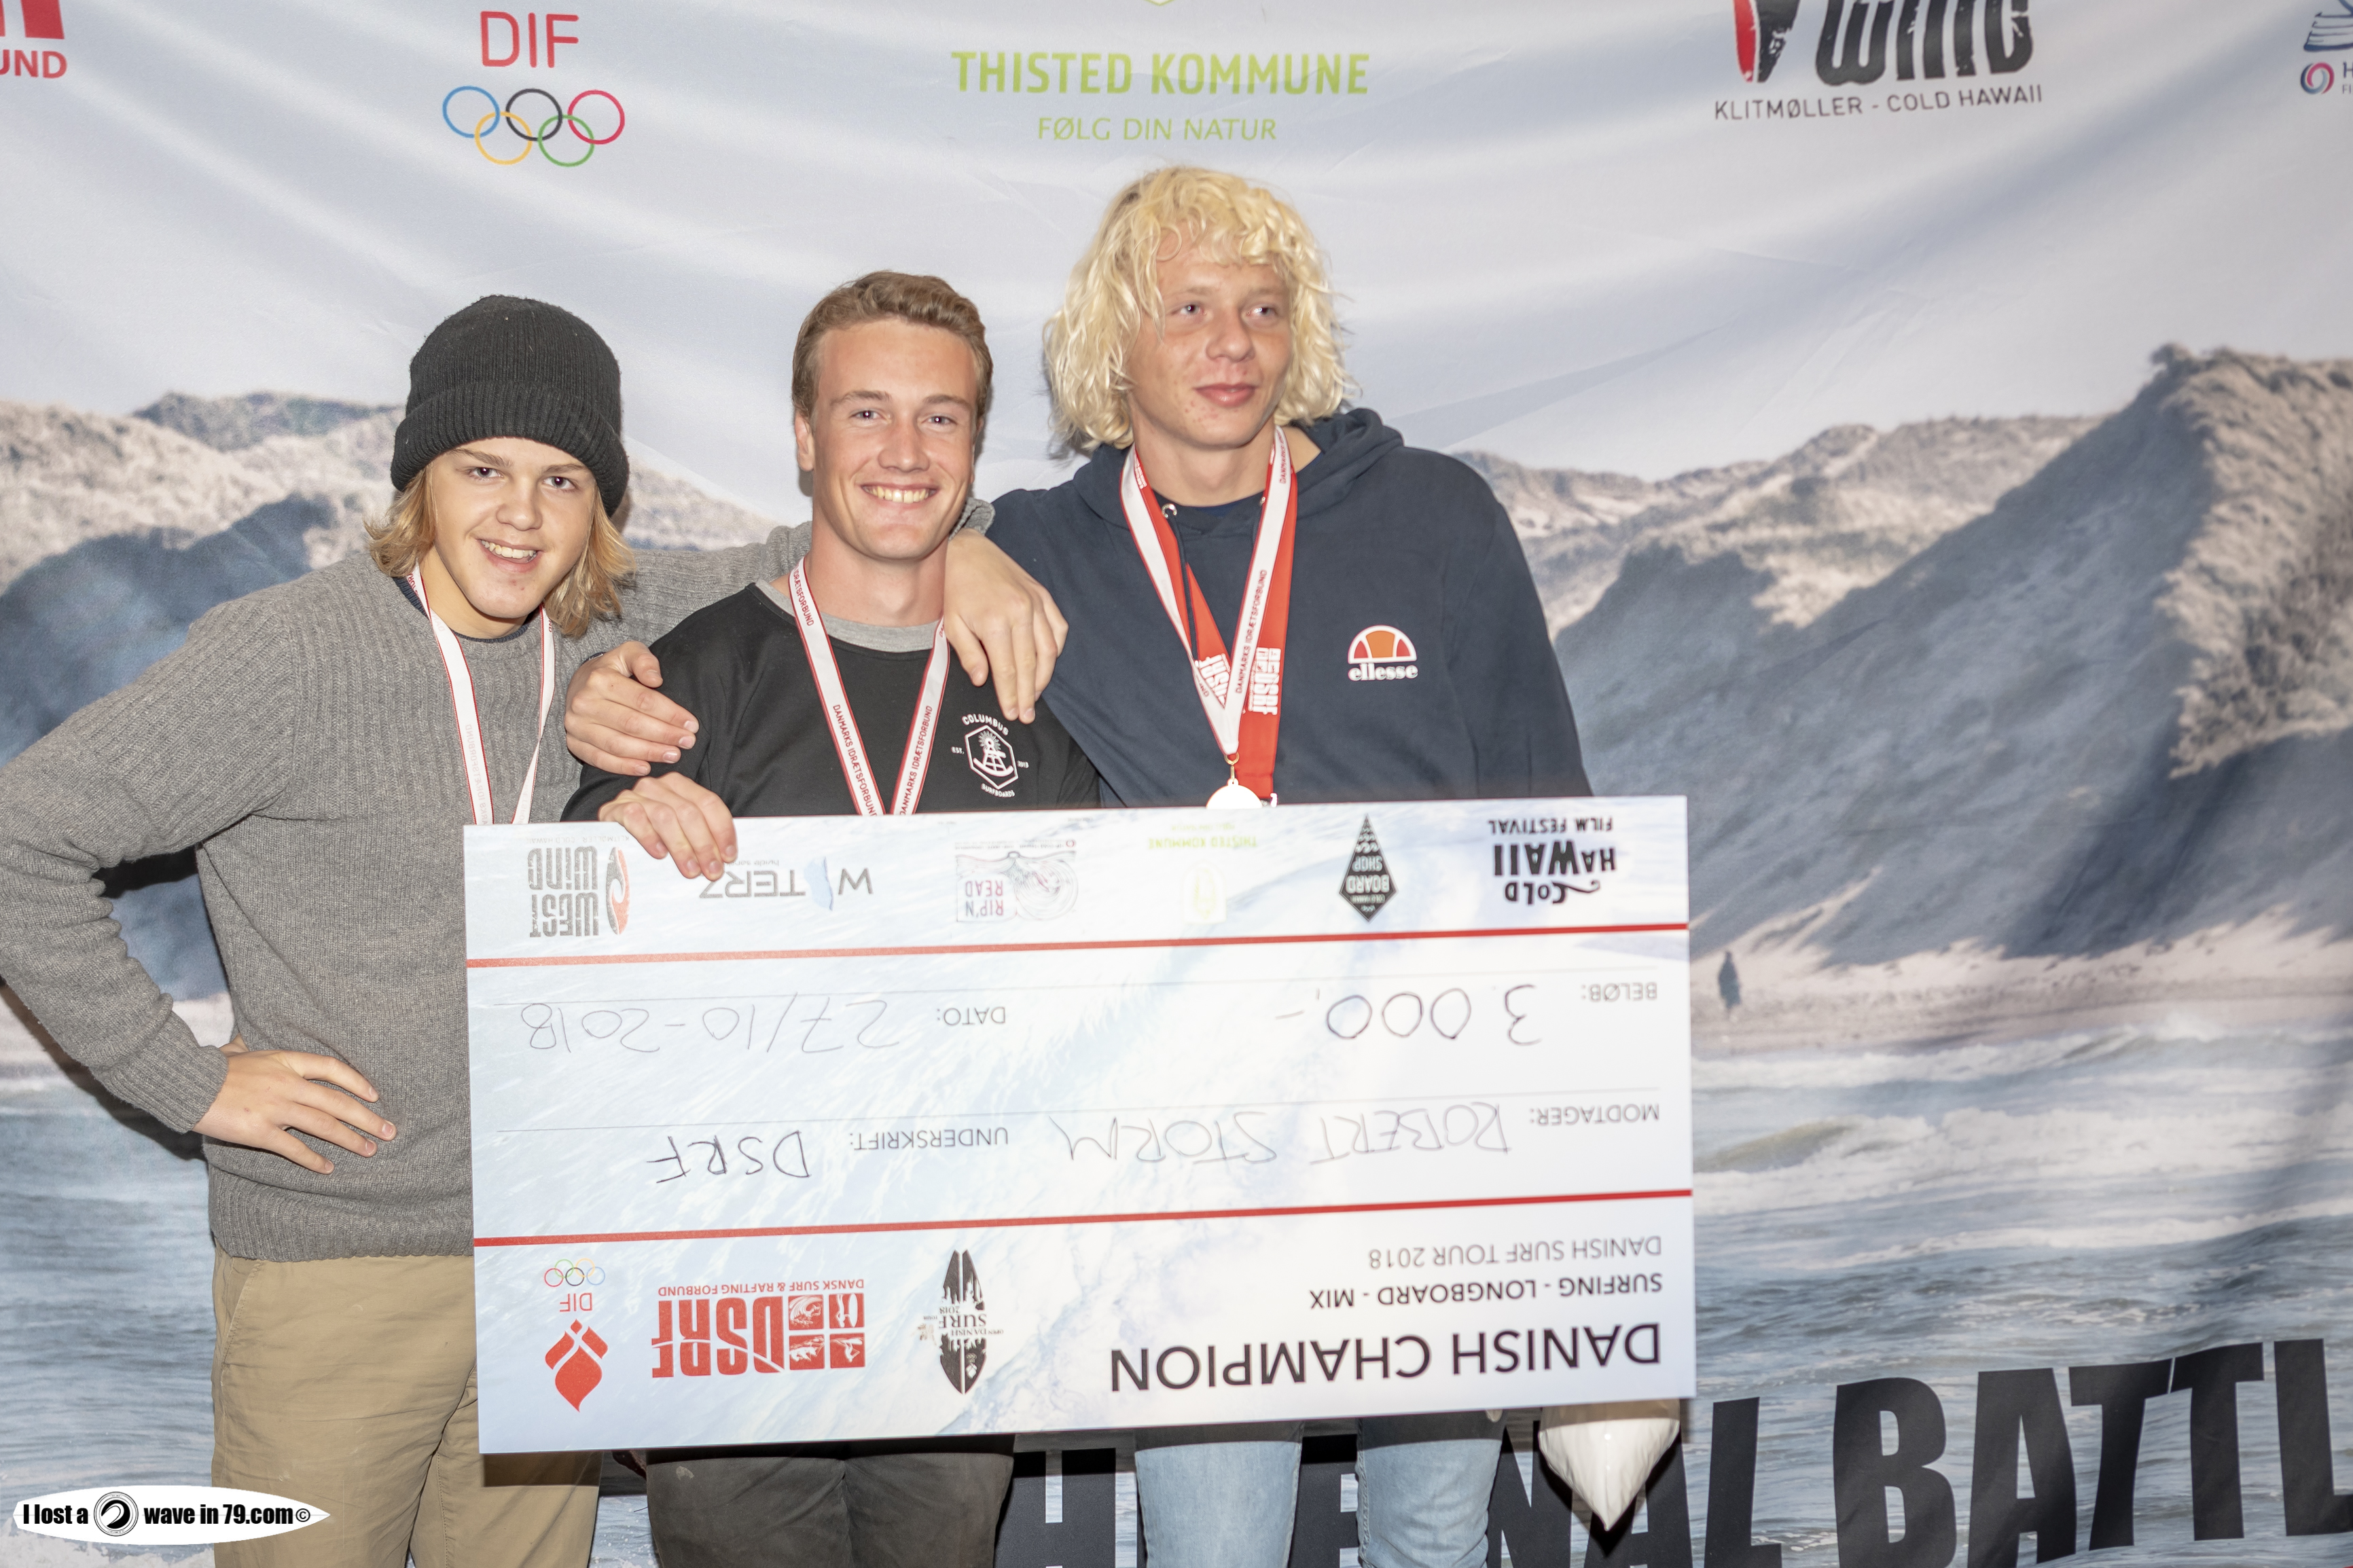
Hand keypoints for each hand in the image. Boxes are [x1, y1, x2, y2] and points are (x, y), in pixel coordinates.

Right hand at [192, 1040, 392, 1174]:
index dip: (358, 1082)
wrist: (186, 1083)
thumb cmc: (211, 1067)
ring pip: (323, 1125)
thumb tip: (244, 1041)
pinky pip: (294, 1148)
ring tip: (370, 1150)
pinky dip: (313, 1160)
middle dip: (367, 1118)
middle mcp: (287, 1083)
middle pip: (337, 1101)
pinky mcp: (259, 1131)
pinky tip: (328, 1169)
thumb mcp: (238, 1050)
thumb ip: (250, 1048)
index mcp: (286, 1061)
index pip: (333, 1069)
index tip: (375, 1095)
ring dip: (350, 1140)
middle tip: (389, 1131)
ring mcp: (275, 1108)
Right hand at [565, 643, 698, 775]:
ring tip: (673, 755)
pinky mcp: (573, 743)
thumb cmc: (612, 669)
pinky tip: (645, 767)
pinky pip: (599, 759)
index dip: (670, 714)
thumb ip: (644, 659)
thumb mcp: (628, 653)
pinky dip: (623, 767)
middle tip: (687, 742)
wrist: (578, 684)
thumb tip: (656, 680)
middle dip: (664, 735)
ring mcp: (576, 725)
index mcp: (600, 679)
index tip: (691, 724)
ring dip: (648, 753)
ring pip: (617, 744)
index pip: (642, 700)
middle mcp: (584, 702)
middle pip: (631, 724)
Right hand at [598, 771, 736, 879]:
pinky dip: (650, 836)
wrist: (609, 836)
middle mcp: (659, 786)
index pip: (709, 802)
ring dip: (682, 846)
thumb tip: (726, 858)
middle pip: (690, 812)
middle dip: (704, 844)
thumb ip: (701, 836)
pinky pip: (635, 818)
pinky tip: (659, 854)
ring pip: (666, 816)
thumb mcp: (680, 832)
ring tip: (690, 870)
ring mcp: (635, 795)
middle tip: (711, 870)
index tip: (729, 856)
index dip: (722, 830)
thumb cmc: (652, 837)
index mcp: (680, 786)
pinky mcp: (614, 808)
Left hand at [943, 532, 1067, 722]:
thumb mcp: (952, 623)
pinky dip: (1056, 648)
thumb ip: (968, 654)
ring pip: (1049, 649)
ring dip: (1045, 676)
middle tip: (1028, 715)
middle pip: (1030, 664)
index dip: (1011, 694)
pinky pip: (1058, 628)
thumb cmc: (956, 588)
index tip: (1013, 713)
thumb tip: (983, 680)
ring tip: (1036, 694)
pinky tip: (1047, 662)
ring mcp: (1035, 603)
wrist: (968, 549)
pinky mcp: (1043, 595)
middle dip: (1029, 693)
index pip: (1007, 669)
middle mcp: (1020, 613)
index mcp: (995, 623)